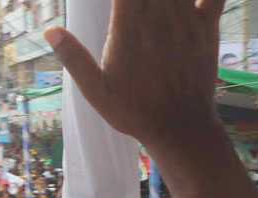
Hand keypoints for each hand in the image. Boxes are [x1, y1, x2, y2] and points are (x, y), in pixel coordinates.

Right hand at [44, 0, 223, 150]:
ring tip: (151, 5)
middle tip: (130, 7)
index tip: (115, 4)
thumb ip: (74, 58)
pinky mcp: (207, 25)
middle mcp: (158, 18)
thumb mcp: (95, 91)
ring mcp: (186, 19)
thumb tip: (50, 30)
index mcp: (127, 30)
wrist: (180, 125)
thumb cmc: (133, 110)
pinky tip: (185, 0)